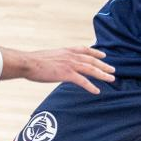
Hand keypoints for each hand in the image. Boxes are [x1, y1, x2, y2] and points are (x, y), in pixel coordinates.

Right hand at [0, 47, 114, 93]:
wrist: (27, 63)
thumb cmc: (33, 61)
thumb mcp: (48, 56)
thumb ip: (57, 59)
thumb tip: (57, 63)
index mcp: (65, 50)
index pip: (84, 49)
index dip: (95, 52)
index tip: (103, 55)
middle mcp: (70, 56)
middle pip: (91, 60)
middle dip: (103, 65)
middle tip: (113, 70)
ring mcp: (69, 64)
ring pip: (91, 69)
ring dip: (102, 75)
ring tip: (111, 79)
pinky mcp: (66, 74)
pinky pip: (82, 81)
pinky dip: (91, 86)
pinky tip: (97, 91)